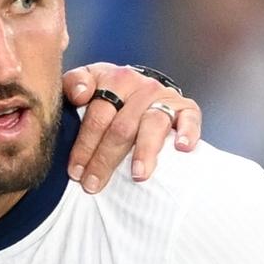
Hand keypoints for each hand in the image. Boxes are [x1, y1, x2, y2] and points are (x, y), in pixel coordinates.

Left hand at [61, 63, 199, 192]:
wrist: (142, 87)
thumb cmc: (109, 92)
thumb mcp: (88, 82)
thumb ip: (74, 84)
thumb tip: (78, 94)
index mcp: (113, 79)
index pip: (97, 116)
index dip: (84, 145)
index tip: (75, 172)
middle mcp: (140, 87)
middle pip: (121, 127)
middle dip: (105, 159)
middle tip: (93, 185)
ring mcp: (163, 97)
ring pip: (152, 125)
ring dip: (144, 151)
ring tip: (137, 175)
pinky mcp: (185, 107)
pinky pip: (190, 118)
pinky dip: (187, 132)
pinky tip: (181, 147)